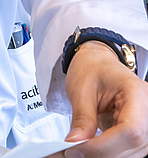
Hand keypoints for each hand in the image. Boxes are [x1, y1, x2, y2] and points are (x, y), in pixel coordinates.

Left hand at [61, 40, 147, 156]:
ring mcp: (146, 125)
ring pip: (131, 154)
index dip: (104, 146)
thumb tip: (75, 142)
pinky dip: (106, 153)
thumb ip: (81, 117)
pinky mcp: (139, 135)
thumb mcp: (81, 89)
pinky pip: (126, 151)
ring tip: (77, 149)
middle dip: (100, 153)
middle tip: (72, 151)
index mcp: (137, 93)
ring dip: (102, 155)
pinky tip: (88, 148)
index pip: (130, 130)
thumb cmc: (92, 69)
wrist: (97, 63)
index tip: (78, 148)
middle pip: (132, 146)